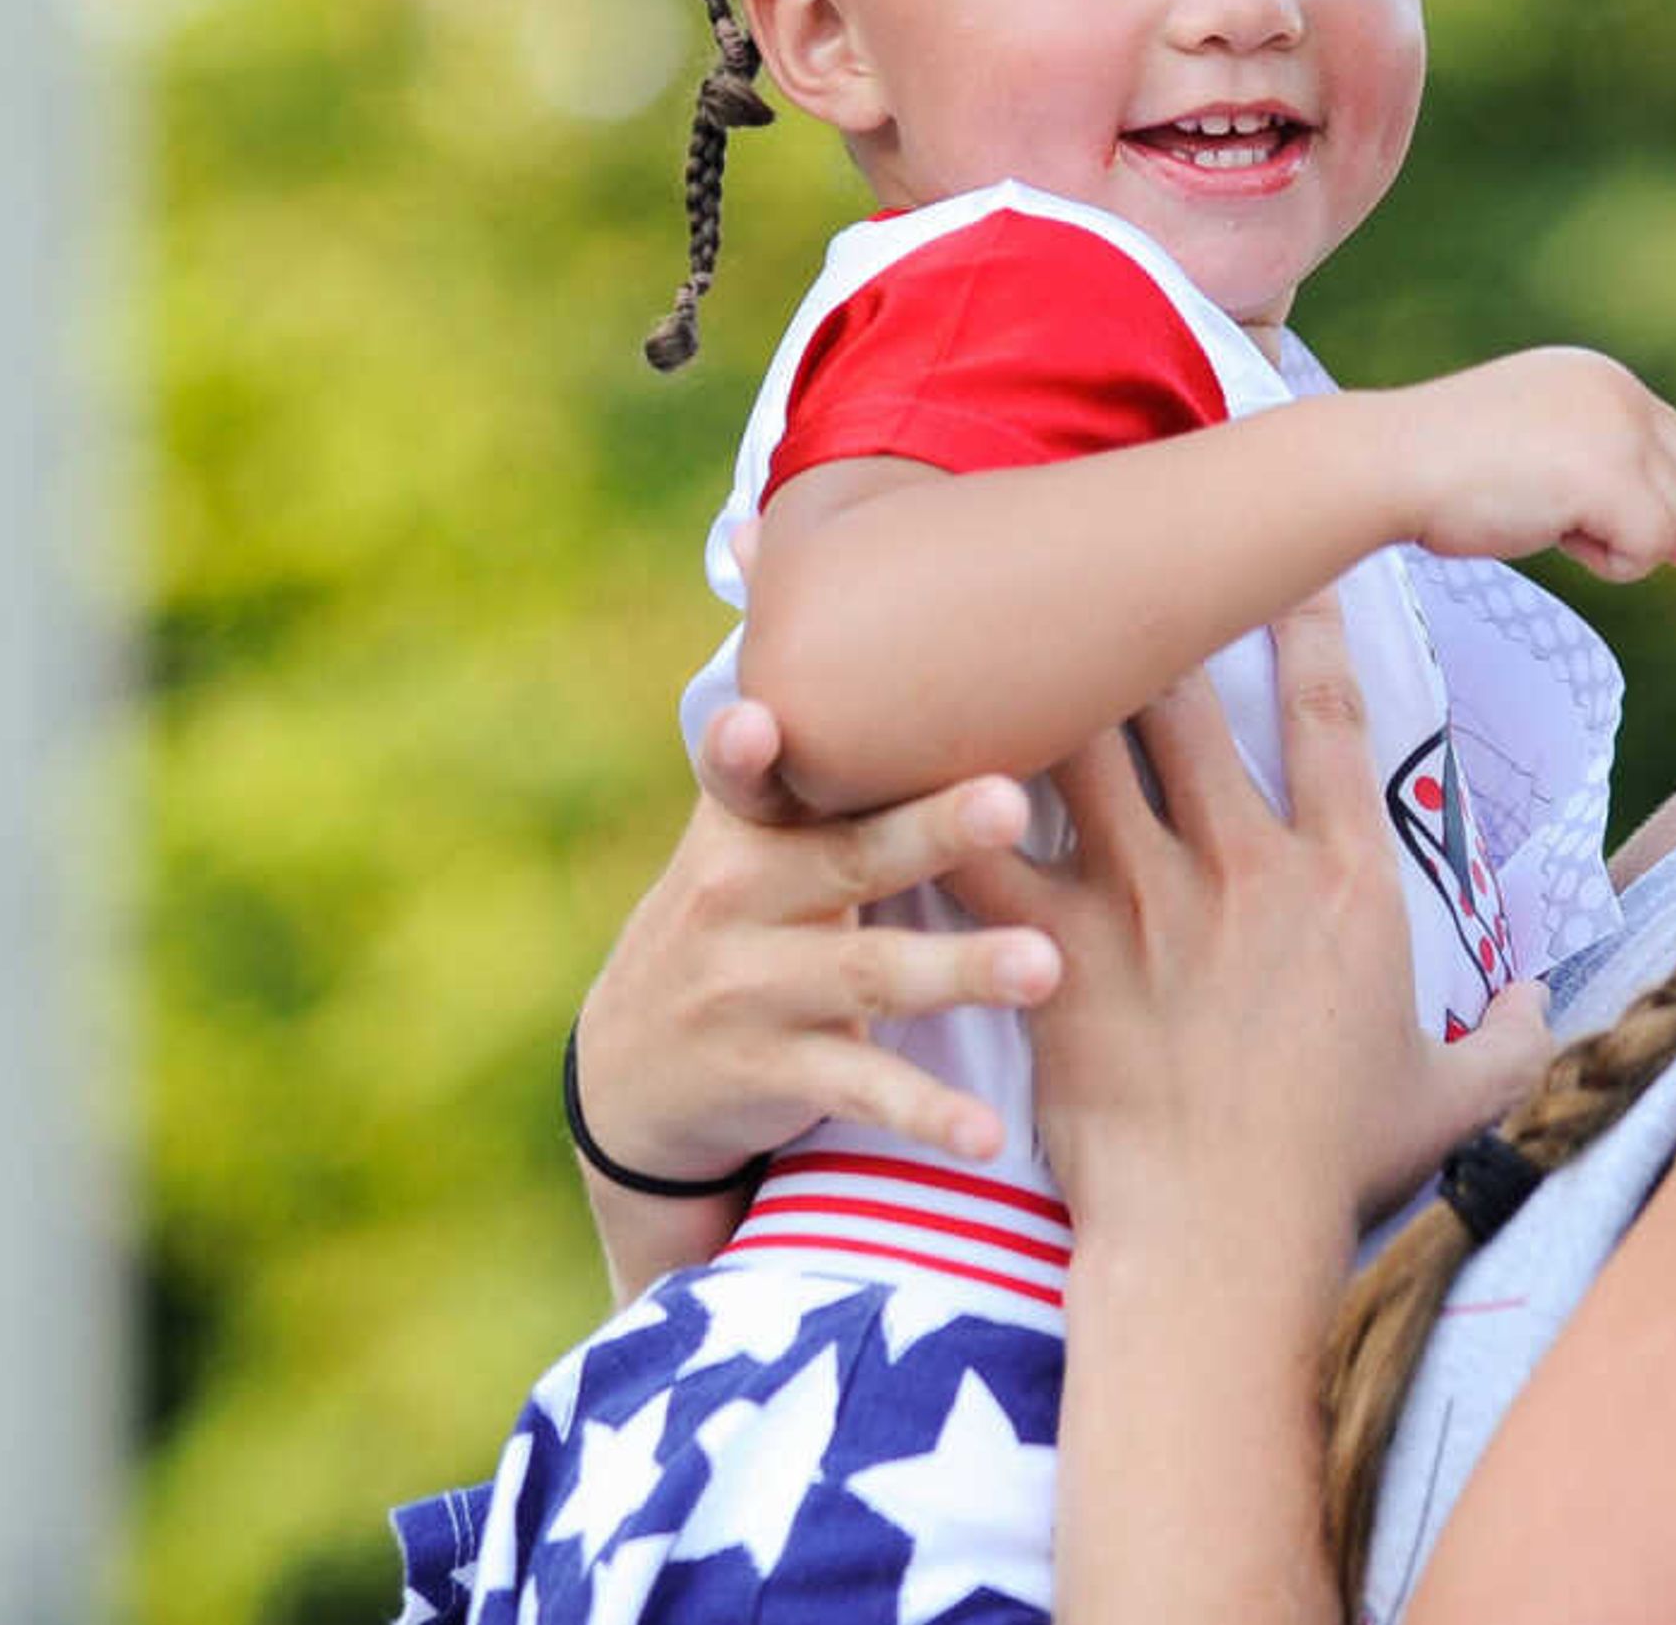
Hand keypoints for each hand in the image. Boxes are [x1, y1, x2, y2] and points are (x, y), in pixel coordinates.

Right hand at [575, 698, 1062, 1181]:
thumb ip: (805, 717)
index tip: (757, 722)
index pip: (749, 774)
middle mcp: (740, 898)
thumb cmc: (739, 907)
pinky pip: (863, 1091)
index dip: (747, 747)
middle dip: (929, 830)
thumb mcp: (746, 821)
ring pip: (869, 976)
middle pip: (847, 858)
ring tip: (1042, 965)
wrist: (633, 1071)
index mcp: (748, 823)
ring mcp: (754, 991)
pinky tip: (988, 1136)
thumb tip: (786, 537)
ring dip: (958, 970)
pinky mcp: (775, 1073)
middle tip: (1010, 799)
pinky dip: (927, 1115)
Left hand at [952, 594, 1553, 1243]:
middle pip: (1187, 703)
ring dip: (1052, 688)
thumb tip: (1541, 997)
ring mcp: (1144, 905)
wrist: (1224, 1244)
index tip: (1295, 563)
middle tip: (1115, 568)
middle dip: (1151, 625)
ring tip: (1012, 629)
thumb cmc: (1333, 1170)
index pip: (1334, 718)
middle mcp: (1243, 869)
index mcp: (1345, 882)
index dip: (1310, 625)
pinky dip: (954, 800)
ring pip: (1086, 749)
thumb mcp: (1455, 1097)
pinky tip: (918, 745)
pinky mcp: (1056, 955)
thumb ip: (1508, 1035)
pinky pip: (990, 852)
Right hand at [1380, 346, 1675, 581]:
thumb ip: (1600, 472)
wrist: (1393, 463)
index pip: (1673, 439)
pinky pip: (1651, 548)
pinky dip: (1611, 565)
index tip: (1630, 529)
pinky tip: (1554, 539)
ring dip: (1621, 545)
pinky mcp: (1612, 477)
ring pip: (1675, 519)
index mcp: (1597, 376)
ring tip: (1550, 527)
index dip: (1665, 495)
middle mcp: (1618, 391)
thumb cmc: (1445, 465)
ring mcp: (1619, 430)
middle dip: (1658, 524)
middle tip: (1593, 542)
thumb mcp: (1536, 447)